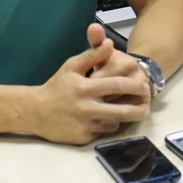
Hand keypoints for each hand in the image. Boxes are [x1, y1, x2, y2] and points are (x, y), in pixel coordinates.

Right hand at [33, 28, 149, 144]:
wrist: (35, 112)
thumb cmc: (57, 86)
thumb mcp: (71, 66)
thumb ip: (91, 55)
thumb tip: (110, 43)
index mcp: (85, 87)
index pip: (117, 84)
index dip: (135, 84)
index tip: (145, 84)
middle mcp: (86, 108)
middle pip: (122, 109)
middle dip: (139, 106)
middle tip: (148, 101)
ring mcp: (85, 125)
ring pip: (115, 123)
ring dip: (125, 117)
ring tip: (134, 110)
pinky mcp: (84, 139)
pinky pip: (104, 132)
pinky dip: (109, 125)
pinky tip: (109, 118)